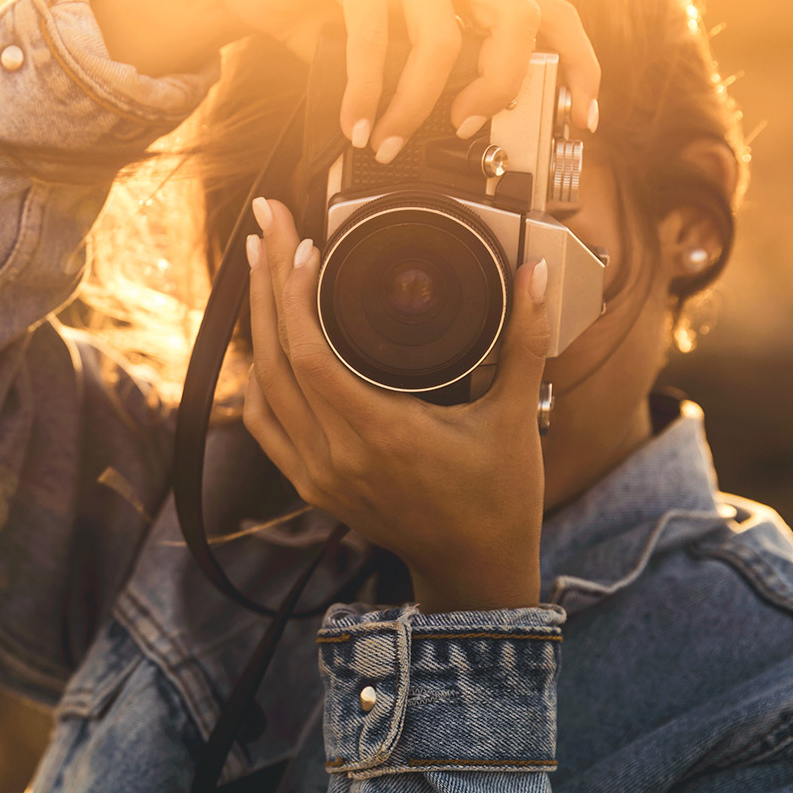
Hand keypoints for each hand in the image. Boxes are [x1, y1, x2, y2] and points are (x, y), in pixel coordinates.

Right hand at [91, 0, 600, 152]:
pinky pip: (375, 40)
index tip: (585, 120)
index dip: (580, 64)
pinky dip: (367, 94)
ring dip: (416, 106)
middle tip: (467, 129)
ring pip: (441, 38)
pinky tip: (355, 124)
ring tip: (391, 143)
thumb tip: (466, 133)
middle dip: (500, 86)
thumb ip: (431, 71)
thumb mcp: (389, 47)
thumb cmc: (318, 14)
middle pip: (516, 16)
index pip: (549, 10)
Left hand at [241, 198, 551, 613]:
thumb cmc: (500, 497)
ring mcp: (317, 474)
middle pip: (276, 358)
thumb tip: (534, 275)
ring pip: (261, 387)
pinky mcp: (310, 484)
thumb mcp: (517, 416)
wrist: (476, 569)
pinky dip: (260, 376)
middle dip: (267, 283)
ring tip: (262, 264)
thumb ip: (525, 340)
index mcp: (382, 436)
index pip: (311, 355)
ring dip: (258, 323)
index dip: (297, 294)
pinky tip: (266, 338)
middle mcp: (337, 456)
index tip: (306, 244)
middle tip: (267, 223)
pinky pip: (263, 422)